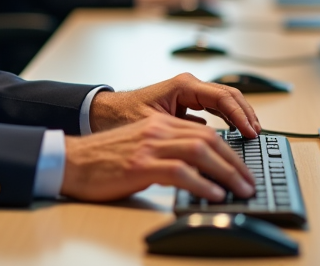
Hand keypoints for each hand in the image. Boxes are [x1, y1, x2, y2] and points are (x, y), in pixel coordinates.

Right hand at [61, 115, 255, 202]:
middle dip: (235, 162)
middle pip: (208, 139)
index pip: (205, 131)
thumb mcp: (141, 147)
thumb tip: (199, 170)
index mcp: (159, 124)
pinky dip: (202, 183)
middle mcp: (158, 130)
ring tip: (241, 190)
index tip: (243, 167)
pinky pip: (179, 171)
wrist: (70, 161)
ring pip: (200, 151)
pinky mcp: (140, 165)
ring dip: (227, 172)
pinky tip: (214, 194)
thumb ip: (167, 150)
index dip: (230, 150)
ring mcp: (149, 146)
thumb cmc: (103, 159)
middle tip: (249, 182)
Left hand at [88, 73, 260, 137]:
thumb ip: (180, 133)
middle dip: (246, 114)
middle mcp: (189, 86)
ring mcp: (190, 93)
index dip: (240, 115)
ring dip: (241, 116)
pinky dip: (230, 119)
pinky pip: (217, 108)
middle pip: (229, 95)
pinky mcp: (189, 103)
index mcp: (182, 86)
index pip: (222, 97)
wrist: (103, 113)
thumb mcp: (153, 126)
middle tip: (258, 135)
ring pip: (226, 100)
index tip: (250, 132)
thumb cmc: (122, 116)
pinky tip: (237, 134)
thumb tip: (207, 147)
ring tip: (253, 135)